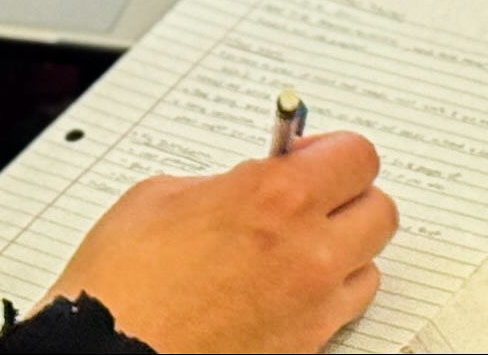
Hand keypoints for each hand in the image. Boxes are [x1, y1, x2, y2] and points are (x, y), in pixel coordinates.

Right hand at [47, 130, 395, 352]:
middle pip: (380, 210)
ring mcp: (313, 307)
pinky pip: (344, 313)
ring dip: (342, 253)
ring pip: (369, 265)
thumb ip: (223, 183)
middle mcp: (308, 251)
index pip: (357, 156)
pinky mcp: (308, 348)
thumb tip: (246, 186)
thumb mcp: (160, 196)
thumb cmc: (120, 285)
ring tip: (296, 252)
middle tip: (312, 200)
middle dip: (348, 199)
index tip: (310, 157)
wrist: (107, 353)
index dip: (333, 152)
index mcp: (274, 197)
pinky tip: (286, 292)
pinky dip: (325, 299)